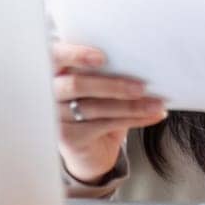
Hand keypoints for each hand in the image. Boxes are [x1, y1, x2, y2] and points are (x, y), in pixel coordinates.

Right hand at [51, 41, 167, 184]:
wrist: (88, 150)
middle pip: (76, 85)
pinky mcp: (68, 138)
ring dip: (131, 105)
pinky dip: (134, 119)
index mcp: (54, 70)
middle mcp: (49, 93)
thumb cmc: (94, 106)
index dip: (75, 55)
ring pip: (95, 107)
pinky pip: (105, 124)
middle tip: (141, 86)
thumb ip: (104, 69)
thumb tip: (139, 59)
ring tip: (155, 103)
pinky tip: (152, 115)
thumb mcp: (97, 83)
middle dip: (112, 85)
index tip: (101, 58)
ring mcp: (56, 117)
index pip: (56, 56)